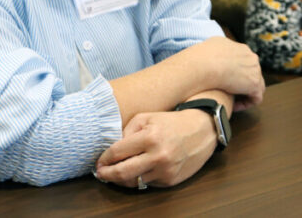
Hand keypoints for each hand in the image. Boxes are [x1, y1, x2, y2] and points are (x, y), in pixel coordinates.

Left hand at [94, 110, 216, 187]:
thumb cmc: (172, 122)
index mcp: (150, 137)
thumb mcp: (147, 117)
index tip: (99, 161)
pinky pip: (148, 183)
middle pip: (122, 173)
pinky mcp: (171, 180)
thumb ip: (127, 131)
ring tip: (116, 173)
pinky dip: (140, 178)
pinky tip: (138, 171)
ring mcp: (165, 170)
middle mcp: (158, 156)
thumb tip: (111, 150)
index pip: (117, 152)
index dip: (104, 159)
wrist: (202, 130)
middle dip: (106, 174)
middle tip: (100, 173)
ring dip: (122, 179)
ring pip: (134, 182)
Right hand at [186, 37, 264, 105]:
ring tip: (231, 102)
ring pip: (255, 85)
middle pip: (252, 73)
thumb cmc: (201, 58)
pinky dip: (245, 103)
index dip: (236, 74)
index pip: (244, 62)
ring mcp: (255, 70)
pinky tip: (233, 107)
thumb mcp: (208, 48)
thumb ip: (215, 51)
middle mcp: (250, 57)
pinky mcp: (254, 84)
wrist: (205, 64)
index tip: (225, 82)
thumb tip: (210, 54)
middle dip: (242, 83)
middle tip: (230, 93)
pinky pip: (255, 97)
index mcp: (241, 49)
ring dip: (244, 94)